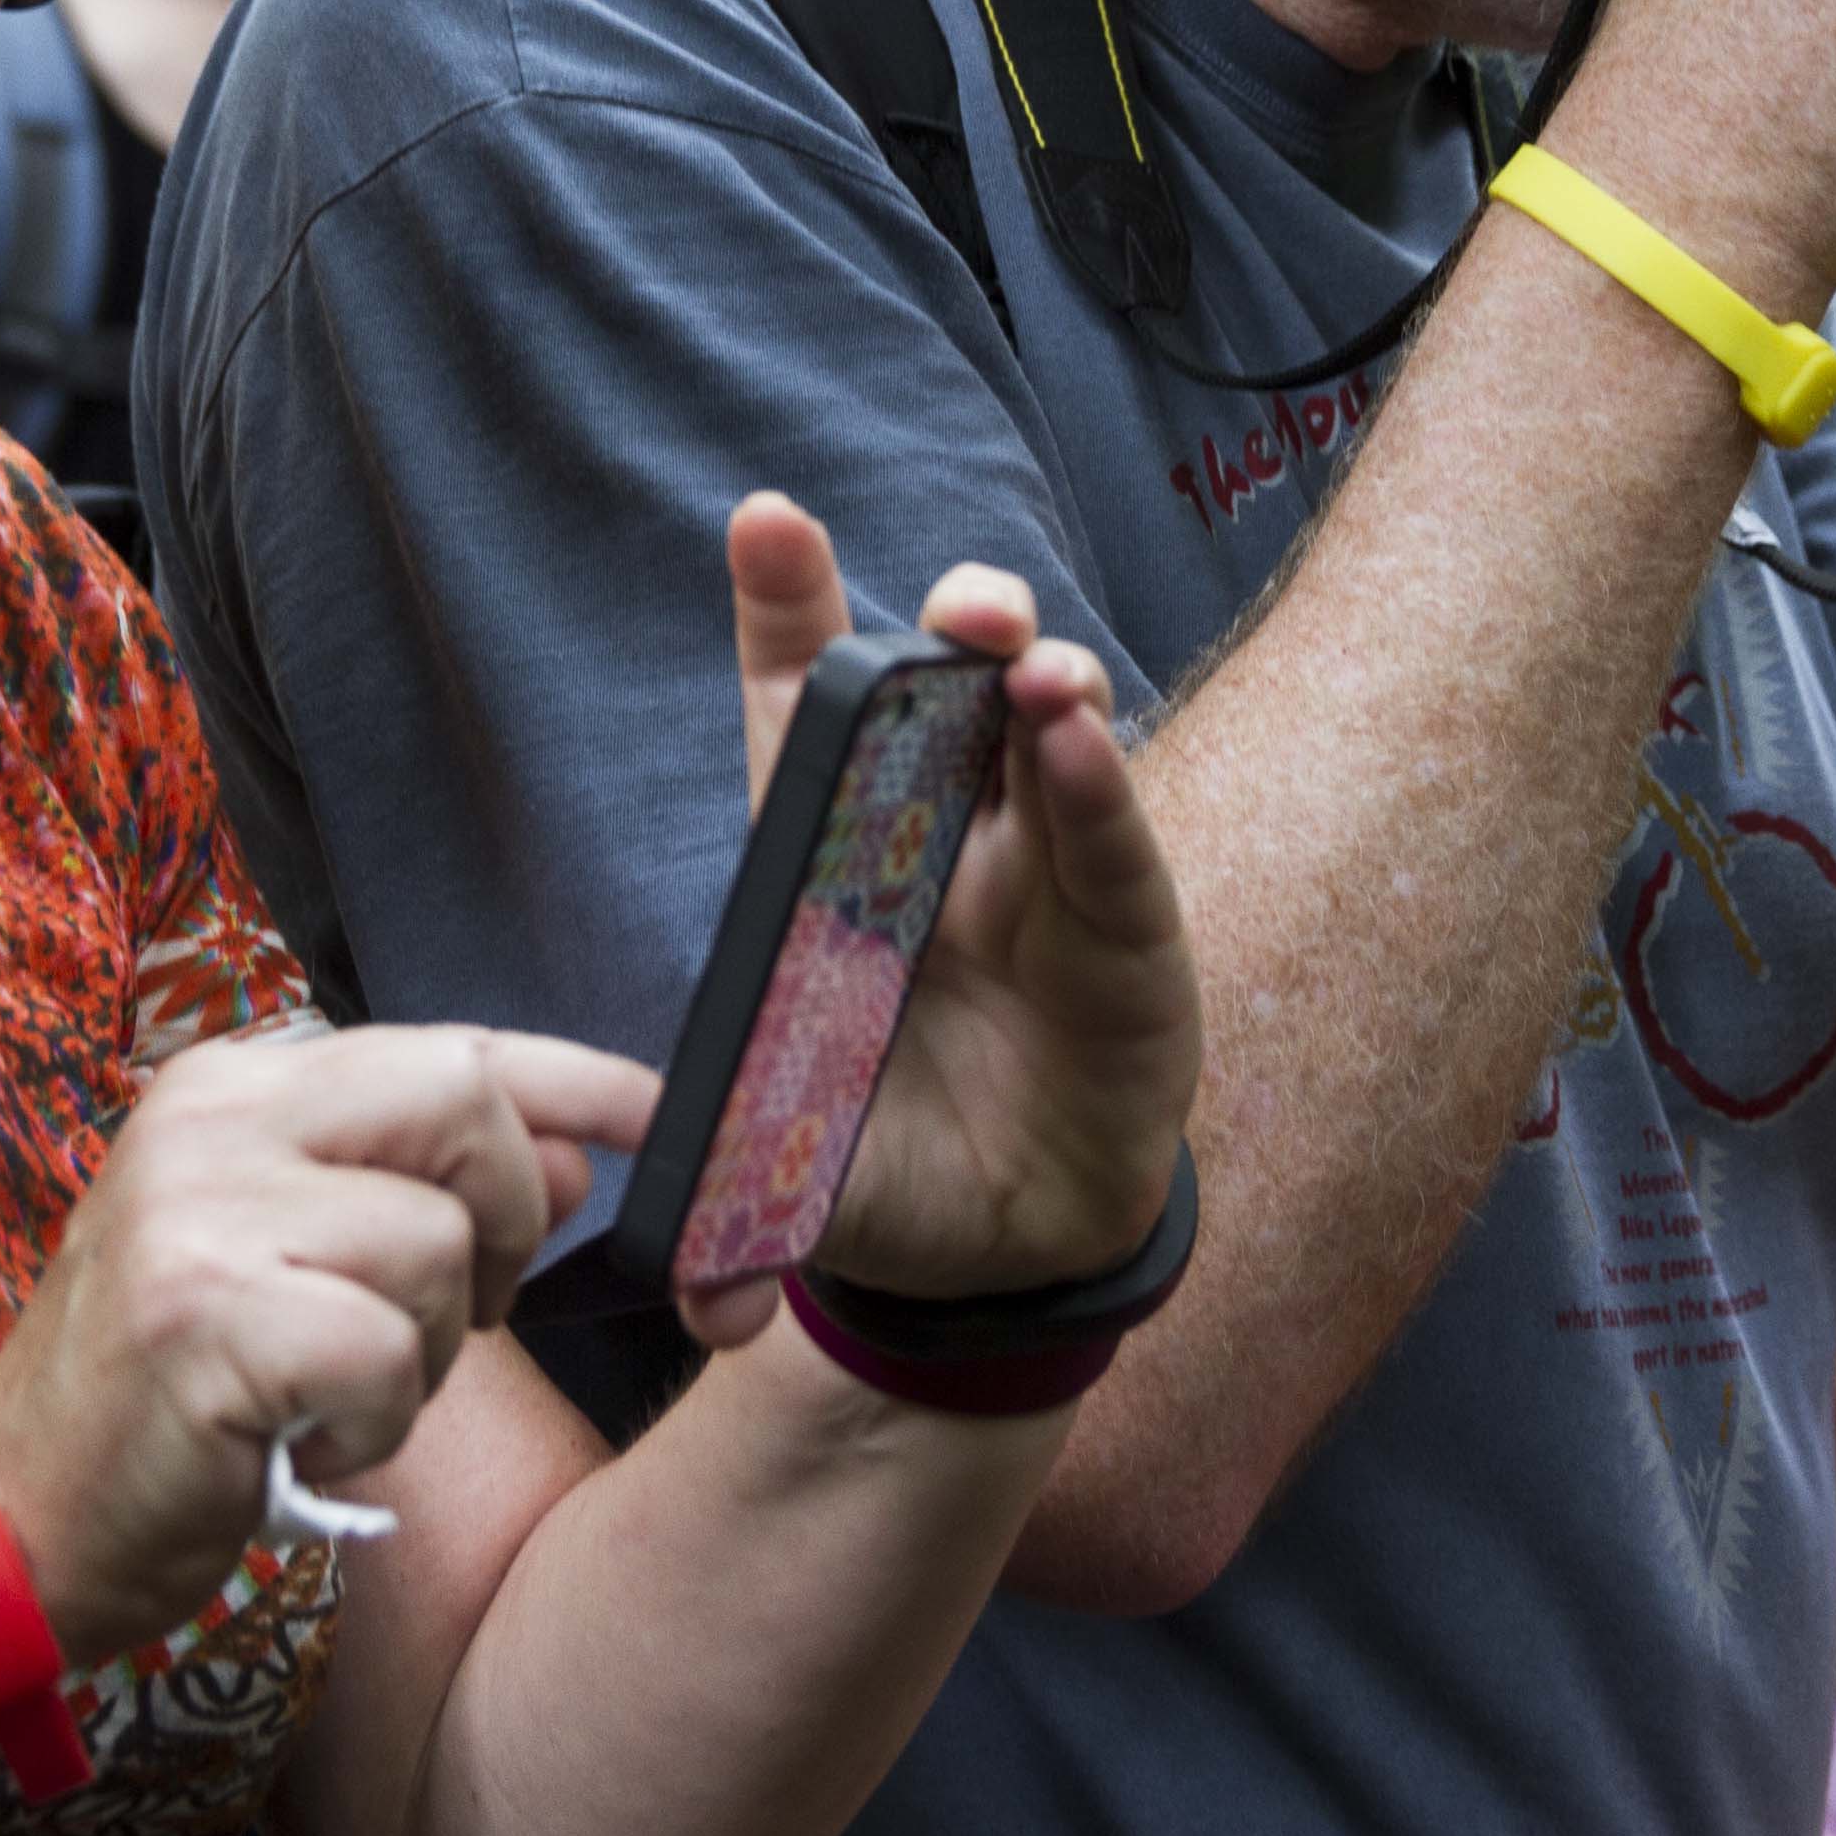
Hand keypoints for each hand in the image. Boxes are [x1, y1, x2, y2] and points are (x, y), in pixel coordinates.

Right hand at [0, 1020, 656, 1662]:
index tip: (654, 1111)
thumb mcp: (301, 1265)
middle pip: (459, 1103)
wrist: (17, 1513)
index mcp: (232, 1088)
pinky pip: (385, 1352)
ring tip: (336, 1392)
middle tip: (464, 1309)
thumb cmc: (173, 1392)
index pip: (442, 1046)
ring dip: (425, 1350)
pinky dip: (377, 1420)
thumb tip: (571, 1158)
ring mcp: (198, 1212)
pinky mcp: (204, 1318)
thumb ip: (424, 1195)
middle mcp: (210, 1122)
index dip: (567, 1076)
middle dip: (504, 1214)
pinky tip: (307, 1438)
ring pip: (434, 1244)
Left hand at [701, 494, 1198, 1353]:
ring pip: (1046, 751)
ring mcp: (1040, 885)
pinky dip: (1101, 795)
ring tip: (1025, 662)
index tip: (765, 522)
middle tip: (953, 606)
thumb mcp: (798, 1169)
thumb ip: (750, 1211)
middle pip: (947, 703)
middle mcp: (943, 848)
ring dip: (1041, 691)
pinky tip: (1084, 741)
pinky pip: (1114, 856)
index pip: (806, 723)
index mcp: (837, 865)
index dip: (787, 619)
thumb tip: (708, 1312)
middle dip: (948, 630)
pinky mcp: (1126, 945)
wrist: (994, 1253)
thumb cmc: (882, 1164)